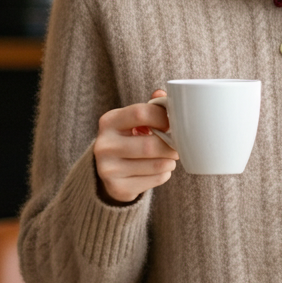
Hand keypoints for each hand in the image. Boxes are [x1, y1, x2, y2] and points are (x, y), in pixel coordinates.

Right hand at [93, 89, 178, 203]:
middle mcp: (104, 145)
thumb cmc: (129, 138)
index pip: (141, 113)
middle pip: (150, 145)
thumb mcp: (133, 120)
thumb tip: (163, 94)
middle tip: (178, 146)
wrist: (109, 171)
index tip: (173, 123)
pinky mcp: (117, 188)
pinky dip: (164, 174)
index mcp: (109, 121)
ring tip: (169, 157)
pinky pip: (154, 180)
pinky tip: (160, 170)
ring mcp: (108, 169)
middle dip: (171, 146)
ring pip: (156, 165)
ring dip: (170, 161)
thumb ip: (150, 107)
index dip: (163, 117)